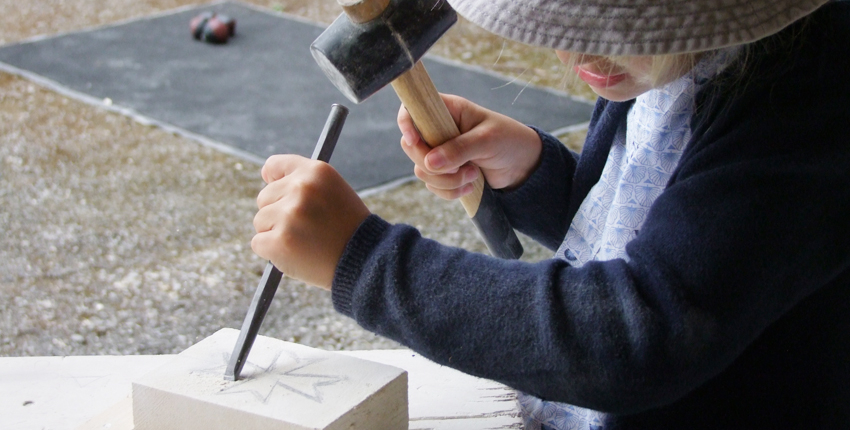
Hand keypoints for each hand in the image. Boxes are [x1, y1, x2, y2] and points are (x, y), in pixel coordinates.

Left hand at [252, 155, 369, 288]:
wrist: (365, 261)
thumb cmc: (347, 227)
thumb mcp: (333, 191)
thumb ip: (304, 181)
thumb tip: (266, 174)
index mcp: (316, 172)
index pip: (275, 165)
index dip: (274, 181)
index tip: (282, 195)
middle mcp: (301, 188)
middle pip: (264, 198)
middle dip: (279, 213)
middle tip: (308, 227)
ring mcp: (289, 215)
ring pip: (260, 221)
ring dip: (276, 233)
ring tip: (305, 241)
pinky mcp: (279, 241)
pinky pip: (258, 243)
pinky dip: (272, 252)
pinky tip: (297, 254)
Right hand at [398, 94, 541, 199]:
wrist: (523, 165)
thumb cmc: (509, 140)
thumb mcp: (487, 140)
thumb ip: (459, 149)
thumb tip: (430, 162)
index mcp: (447, 110)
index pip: (412, 109)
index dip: (406, 124)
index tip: (413, 140)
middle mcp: (439, 130)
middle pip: (411, 146)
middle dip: (431, 164)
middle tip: (459, 168)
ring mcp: (440, 152)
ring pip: (422, 170)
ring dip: (447, 180)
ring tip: (474, 175)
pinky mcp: (445, 172)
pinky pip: (433, 186)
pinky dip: (450, 191)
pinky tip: (471, 186)